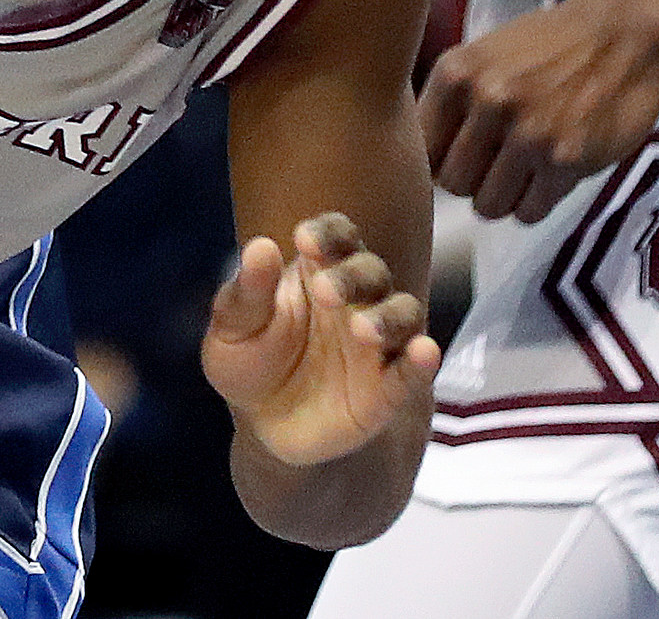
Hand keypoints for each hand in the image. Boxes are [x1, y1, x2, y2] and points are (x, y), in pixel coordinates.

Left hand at [205, 213, 440, 468]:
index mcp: (316, 271)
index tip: (305, 240)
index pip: (337, 237)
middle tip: (323, 292)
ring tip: (362, 330)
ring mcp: (376, 345)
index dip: (329, 234)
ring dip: (387, 318)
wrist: (260, 424)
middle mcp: (356, 300)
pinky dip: (421, 362)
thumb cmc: (248, 360)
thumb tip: (260, 245)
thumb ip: (248, 291)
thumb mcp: (234, 328)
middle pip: (371, 272)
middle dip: (351, 277)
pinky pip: (412, 372)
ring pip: (403, 315)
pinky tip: (424, 351)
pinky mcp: (387, 390)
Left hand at [422, 0, 658, 221]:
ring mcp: (529, 133)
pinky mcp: (568, 159)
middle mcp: (488, 102)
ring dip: (501, 199)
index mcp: (456, 74)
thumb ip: (451, 101)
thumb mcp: (480, 56)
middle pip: (453, 183)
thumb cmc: (548, 45)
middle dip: (471, 182)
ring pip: (488, 204)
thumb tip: (424, 161)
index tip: (457, 159)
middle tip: (492, 170)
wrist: (621, 31)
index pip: (421, 149)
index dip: (437, 161)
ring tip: (516, 180)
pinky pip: (530, 211)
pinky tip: (542, 184)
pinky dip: (532, 207)